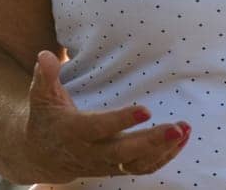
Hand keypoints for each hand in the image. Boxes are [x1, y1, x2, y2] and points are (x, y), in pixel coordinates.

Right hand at [16, 50, 189, 181]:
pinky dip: (164, 156)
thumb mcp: (41, 96)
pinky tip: (182, 139)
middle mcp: (91, 152)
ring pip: (137, 164)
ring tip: (186, 129)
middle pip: (124, 152)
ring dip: (164, 149)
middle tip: (178, 127)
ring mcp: (105, 164)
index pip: (99, 129)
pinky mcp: (116, 169)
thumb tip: (45, 55)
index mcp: (74, 132)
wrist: (39, 157)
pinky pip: (143, 168)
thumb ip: (46, 76)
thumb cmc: (46, 119)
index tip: (146, 109)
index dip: (122, 120)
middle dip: (152, 141)